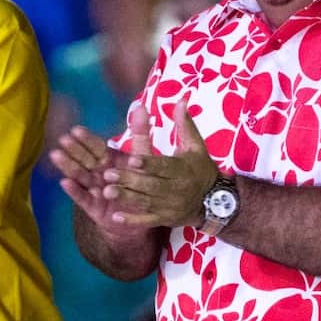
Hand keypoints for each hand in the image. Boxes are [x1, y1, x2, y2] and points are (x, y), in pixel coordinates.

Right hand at [48, 123, 133, 232]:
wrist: (143, 214)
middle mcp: (98, 172)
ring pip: (79, 175)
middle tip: (63, 139)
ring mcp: (93, 188)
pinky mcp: (92, 206)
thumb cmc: (140, 182)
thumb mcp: (143, 158)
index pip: (96, 146)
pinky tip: (64, 183)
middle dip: (74, 150)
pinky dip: (74, 191)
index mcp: (108, 159)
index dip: (87, 139)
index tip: (76, 130)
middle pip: (84, 159)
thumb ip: (140, 133)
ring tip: (56, 155)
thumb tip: (141, 107)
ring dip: (68, 166)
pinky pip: (82, 198)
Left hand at [101, 97, 218, 227]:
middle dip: (130, 180)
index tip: (131, 159)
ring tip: (106, 191)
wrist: (214, 201)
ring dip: (126, 198)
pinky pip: (148, 221)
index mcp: (182, 169)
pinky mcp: (165, 218)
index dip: (148, 164)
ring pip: (146, 202)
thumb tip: (181, 100)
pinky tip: (116, 216)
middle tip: (108, 174)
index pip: (163, 166)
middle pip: (151, 185)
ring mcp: (170, 206)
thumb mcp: (196, 146)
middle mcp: (177, 188)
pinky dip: (133, 220)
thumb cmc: (201, 169)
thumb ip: (185, 124)